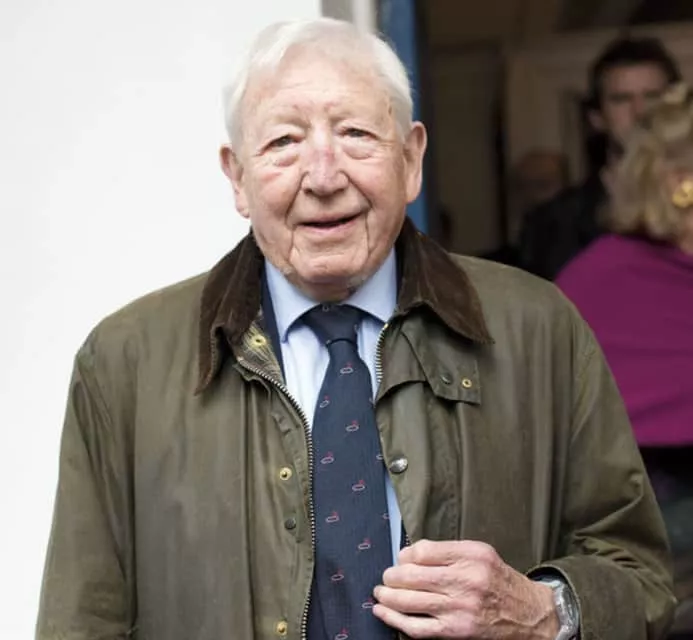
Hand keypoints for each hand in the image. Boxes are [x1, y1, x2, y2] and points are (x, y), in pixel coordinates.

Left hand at [372, 539, 558, 638]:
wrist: (529, 614)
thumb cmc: (498, 580)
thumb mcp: (479, 553)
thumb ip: (446, 550)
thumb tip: (407, 554)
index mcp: (471, 555)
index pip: (423, 551)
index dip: (404, 555)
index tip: (400, 559)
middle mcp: (466, 580)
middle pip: (411, 575)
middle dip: (391, 576)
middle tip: (386, 577)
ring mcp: (459, 608)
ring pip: (409, 601)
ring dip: (387, 596)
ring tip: (380, 592)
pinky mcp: (456, 631)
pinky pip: (417, 627)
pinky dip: (395, 620)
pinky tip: (383, 612)